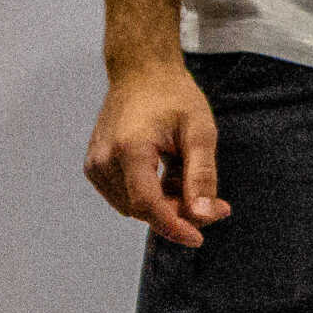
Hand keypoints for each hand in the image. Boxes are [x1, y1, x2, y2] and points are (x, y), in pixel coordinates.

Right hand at [87, 62, 227, 246]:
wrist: (142, 73)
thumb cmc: (174, 98)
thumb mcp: (200, 133)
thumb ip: (202, 176)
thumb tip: (203, 215)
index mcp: (129, 150)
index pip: (148, 205)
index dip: (175, 226)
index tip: (199, 239)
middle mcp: (104, 160)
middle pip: (143, 209)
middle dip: (179, 214)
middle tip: (217, 205)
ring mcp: (95, 164)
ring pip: (134, 207)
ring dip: (166, 204)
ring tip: (187, 174)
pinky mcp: (95, 167)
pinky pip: (125, 196)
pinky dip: (151, 195)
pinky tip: (169, 174)